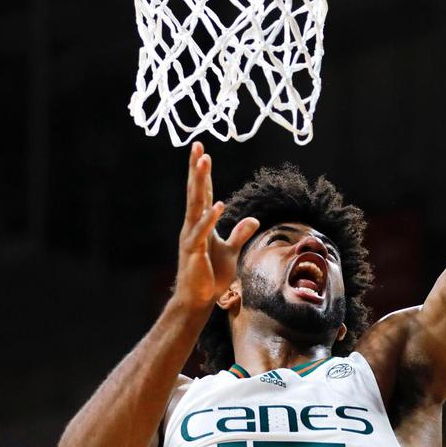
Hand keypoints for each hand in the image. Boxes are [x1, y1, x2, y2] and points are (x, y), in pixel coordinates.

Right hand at [174, 142, 259, 308]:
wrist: (198, 300)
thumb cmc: (211, 276)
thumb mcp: (231, 251)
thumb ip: (240, 234)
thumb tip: (253, 219)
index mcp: (201, 224)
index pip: (202, 193)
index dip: (202, 173)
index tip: (201, 152)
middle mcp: (193, 226)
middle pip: (196, 192)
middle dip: (196, 169)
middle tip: (197, 146)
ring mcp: (191, 237)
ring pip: (196, 205)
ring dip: (200, 183)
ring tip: (203, 162)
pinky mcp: (194, 251)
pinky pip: (202, 232)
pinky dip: (210, 218)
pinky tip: (218, 204)